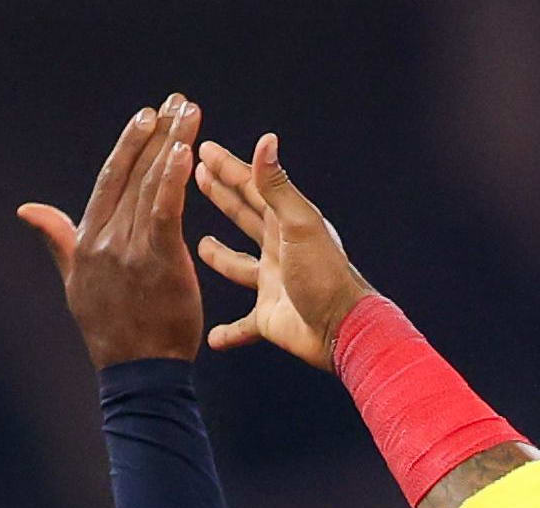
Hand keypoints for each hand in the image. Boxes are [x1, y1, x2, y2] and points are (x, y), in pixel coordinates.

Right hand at [17, 96, 203, 367]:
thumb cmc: (112, 330)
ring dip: (172, 144)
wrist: (137, 372)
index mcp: (89, 241)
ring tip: (189, 112)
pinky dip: (174, 181)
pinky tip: (186, 153)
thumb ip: (58, 240)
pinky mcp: (159, 263)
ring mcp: (131, 251)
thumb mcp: (76, 283)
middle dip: (155, 133)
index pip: (109, 181)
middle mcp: (106, 240)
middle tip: (176, 100)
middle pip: (133, 175)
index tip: (147, 115)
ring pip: (152, 186)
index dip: (128, 145)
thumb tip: (28, 210)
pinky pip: (165, 213)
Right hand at [192, 132, 368, 367]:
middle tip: (198, 177)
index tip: (203, 149)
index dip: (228, 167)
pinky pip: (242, 325)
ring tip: (200, 246)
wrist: (341, 327)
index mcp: (286, 223)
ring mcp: (272, 284)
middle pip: (244, 217)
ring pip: (240, 267)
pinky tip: (212, 336)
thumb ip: (276, 186)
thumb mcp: (298, 223)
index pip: (252, 187)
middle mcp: (278, 249)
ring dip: (221, 257)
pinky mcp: (268, 318)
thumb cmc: (323, 273)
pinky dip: (229, 332)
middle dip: (222, 196)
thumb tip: (266, 140)